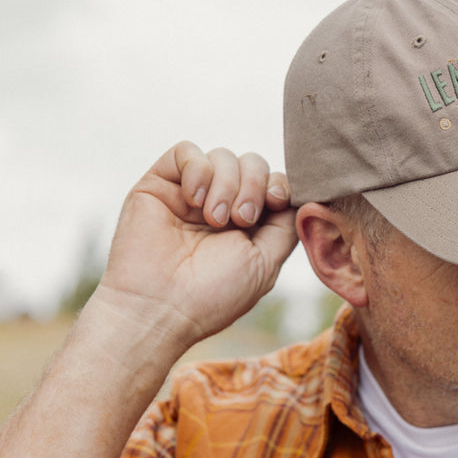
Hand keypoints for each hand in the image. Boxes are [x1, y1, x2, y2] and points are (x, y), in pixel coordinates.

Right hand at [99, 141, 298, 347]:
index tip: (275, 201)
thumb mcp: (266, 262)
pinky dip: (198, 170)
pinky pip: (186, 151)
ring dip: (227, 184)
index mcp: (248, 224)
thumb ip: (285, 226)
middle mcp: (220, 204)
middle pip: (253, 164)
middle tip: (240, 219)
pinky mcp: (159, 184)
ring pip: (223, 156)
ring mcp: (190, 193)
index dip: (279, 184)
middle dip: (255, 185)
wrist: (161, 307)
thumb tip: (298, 196)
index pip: (273, 183)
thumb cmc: (214, 294)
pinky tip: (194, 201)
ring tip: (213, 219)